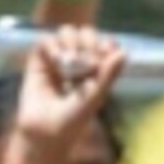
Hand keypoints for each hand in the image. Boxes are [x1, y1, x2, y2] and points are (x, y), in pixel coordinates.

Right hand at [13, 26, 125, 163]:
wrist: (45, 132)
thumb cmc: (74, 120)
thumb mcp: (95, 97)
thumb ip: (108, 75)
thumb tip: (124, 52)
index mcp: (97, 69)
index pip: (104, 43)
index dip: (106, 42)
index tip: (106, 51)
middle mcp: (78, 60)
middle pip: (86, 32)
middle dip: (89, 40)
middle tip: (88, 60)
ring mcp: (58, 58)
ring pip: (67, 32)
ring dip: (72, 41)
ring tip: (71, 61)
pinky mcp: (39, 60)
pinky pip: (46, 40)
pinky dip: (53, 46)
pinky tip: (57, 61)